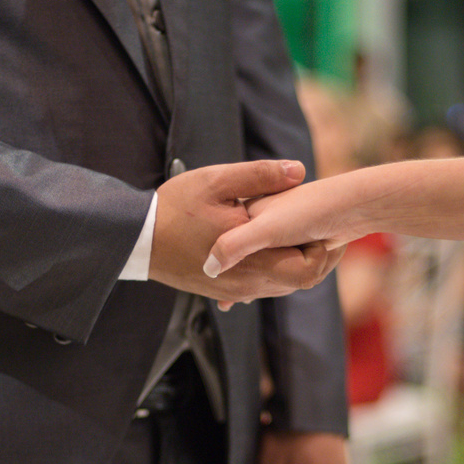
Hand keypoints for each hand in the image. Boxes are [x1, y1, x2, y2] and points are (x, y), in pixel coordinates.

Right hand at [150, 160, 342, 300]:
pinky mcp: (225, 292)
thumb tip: (299, 170)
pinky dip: (275, 268)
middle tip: (320, 229)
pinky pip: (263, 287)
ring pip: (283, 285)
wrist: (138, 239)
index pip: (309, 266)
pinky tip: (270, 246)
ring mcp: (236, 291)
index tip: (325, 225)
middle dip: (316, 256)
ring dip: (295, 262)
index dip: (325, 249)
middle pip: (302, 280)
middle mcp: (247, 283)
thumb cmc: (175, 208)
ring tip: (299, 233)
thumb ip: (260, 176)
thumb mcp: (216, 181)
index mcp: (251, 258)